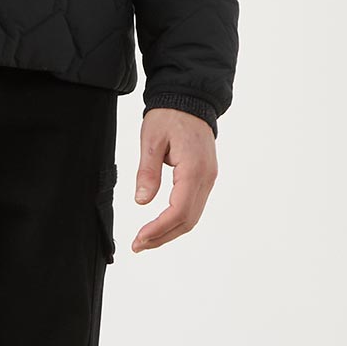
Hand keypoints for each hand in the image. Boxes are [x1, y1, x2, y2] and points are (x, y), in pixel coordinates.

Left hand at [132, 108, 216, 250]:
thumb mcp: (150, 140)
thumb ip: (147, 172)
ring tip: (146, 240)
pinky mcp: (205, 178)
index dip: (158, 229)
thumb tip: (142, 201)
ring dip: (170, 232)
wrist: (189, 99)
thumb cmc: (169, 116)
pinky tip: (161, 225)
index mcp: (193, 168)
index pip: (178, 210)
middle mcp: (206, 177)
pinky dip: (177, 220)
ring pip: (192, 216)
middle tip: (138, 245)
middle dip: (162, 236)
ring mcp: (208, 179)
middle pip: (187, 220)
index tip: (139, 239)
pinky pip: (194, 206)